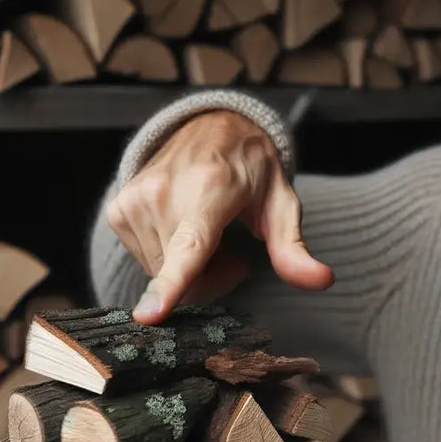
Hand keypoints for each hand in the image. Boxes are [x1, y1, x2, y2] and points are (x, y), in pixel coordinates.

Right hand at [104, 109, 334, 324]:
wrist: (209, 126)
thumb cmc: (250, 168)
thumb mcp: (281, 204)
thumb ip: (294, 248)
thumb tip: (323, 280)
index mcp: (209, 192)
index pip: (190, 249)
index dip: (170, 286)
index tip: (148, 315)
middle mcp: (164, 194)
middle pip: (184, 279)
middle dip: (211, 278)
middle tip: (230, 249)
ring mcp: (134, 201)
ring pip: (162, 275)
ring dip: (188, 268)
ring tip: (206, 234)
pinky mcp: (117, 210)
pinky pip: (145, 261)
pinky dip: (167, 257)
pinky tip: (183, 231)